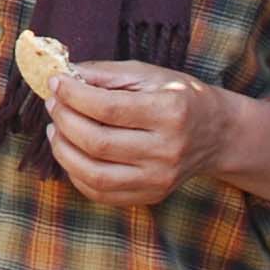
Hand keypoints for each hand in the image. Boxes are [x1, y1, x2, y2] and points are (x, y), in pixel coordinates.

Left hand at [43, 62, 220, 206]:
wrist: (216, 133)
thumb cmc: (179, 97)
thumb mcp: (150, 75)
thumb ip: (106, 74)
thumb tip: (64, 74)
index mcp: (171, 112)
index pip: (108, 108)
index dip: (73, 95)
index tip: (56, 82)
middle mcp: (167, 150)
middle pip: (98, 142)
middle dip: (65, 120)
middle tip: (53, 103)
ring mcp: (159, 178)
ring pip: (94, 174)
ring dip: (63, 151)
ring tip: (55, 129)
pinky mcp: (151, 195)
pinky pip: (101, 193)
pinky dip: (76, 174)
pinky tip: (70, 152)